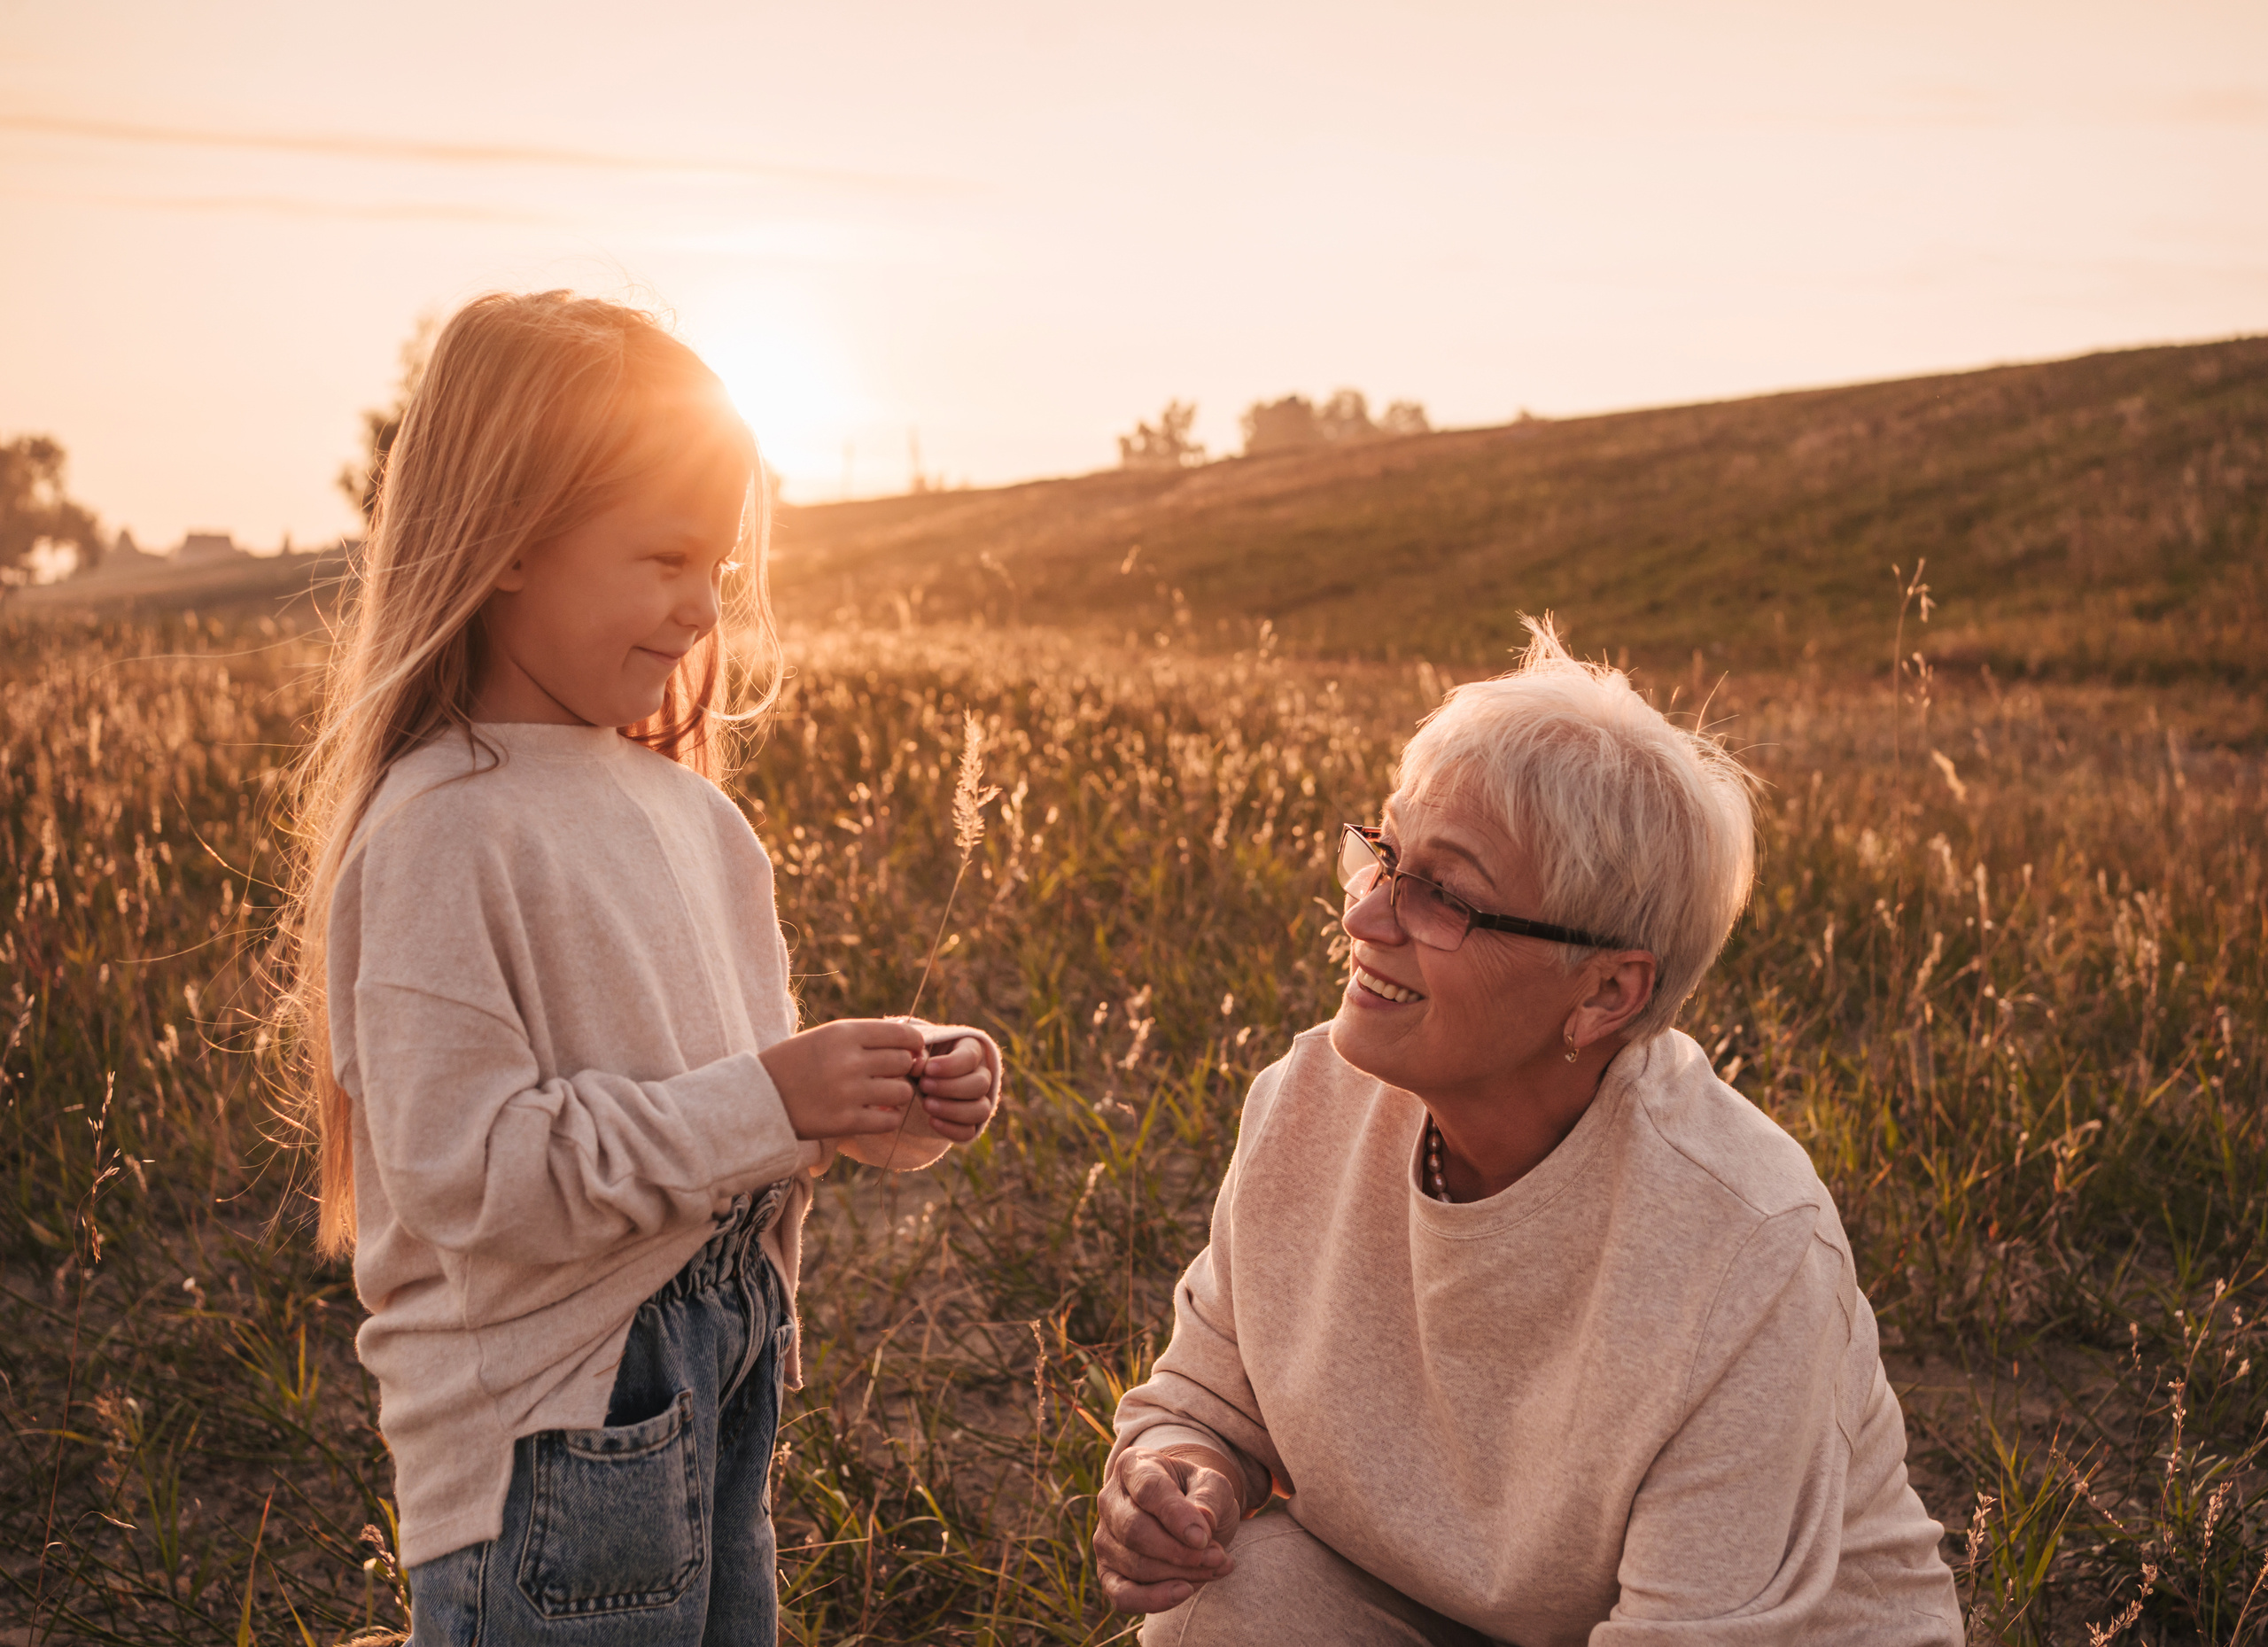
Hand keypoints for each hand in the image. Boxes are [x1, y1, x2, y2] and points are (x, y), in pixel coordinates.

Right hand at [759, 1019, 926, 1140]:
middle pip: (904, 1063)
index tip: (910, 1053)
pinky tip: (876, 1114)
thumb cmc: (797, 1062)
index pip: (903, 1036)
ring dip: (897, 1096)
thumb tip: (912, 1044)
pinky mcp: (845, 1122)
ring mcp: (848, 1092)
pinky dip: (888, 1119)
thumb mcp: (827, 1036)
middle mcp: (849, 1060)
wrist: (759, 1097)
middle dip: (903, 1070)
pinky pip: (889, 1121)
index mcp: (844, 1033)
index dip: (914, 1046)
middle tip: (888, 1076)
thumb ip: (866, 1037)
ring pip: (902, 1092)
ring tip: (882, 1097)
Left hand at [916, 1036, 995, 1142]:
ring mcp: (980, 1102)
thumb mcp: (920, 1054)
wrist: (920, 1081)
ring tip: (926, 1104)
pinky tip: (931, 1121)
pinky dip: (951, 1129)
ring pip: (981, 1111)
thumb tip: (917, 1064)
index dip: (951, 1065)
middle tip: (924, 1086)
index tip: (928, 1069)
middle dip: (950, 1087)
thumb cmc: (921, 1061)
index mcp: (971, 1051)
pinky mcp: (970, 1124)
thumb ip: (918, 1057)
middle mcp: (982, 1076)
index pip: (971, 1058)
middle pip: (981, 1084)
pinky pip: (969, 1132)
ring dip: (952, 1110)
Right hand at [1094, 1445, 1244, 1613]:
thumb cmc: (1199, 1495)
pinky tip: (1185, 1591)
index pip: (1148, 1490)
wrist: (1189, 1517)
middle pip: (1135, 1530)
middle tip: (1218, 1556)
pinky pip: (1122, 1595)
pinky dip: (1153, 1600)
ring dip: (1180, 1574)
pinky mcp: (1108, 1572)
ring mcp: (1104, 1538)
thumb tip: (1202, 1523)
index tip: (1204, 1538)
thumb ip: (1209, 1497)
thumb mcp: (1214, 1485)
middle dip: (1180, 1552)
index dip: (1176, 1516)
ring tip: (1215, 1567)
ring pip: (1134, 1565)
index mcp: (1134, 1466)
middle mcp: (1109, 1500)